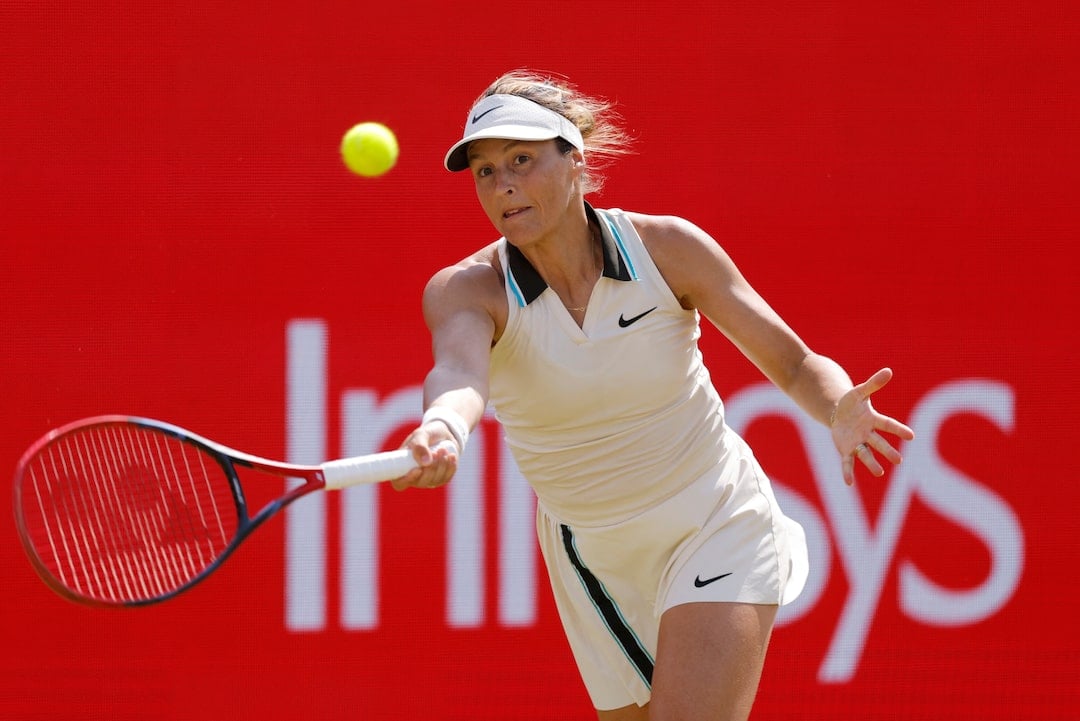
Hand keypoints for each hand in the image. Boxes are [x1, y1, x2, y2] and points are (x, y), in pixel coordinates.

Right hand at [389, 427, 458, 490]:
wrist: (443, 434)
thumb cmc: (428, 434)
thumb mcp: (421, 435)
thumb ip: (420, 446)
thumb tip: (425, 463)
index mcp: (402, 466)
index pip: (399, 483)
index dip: (407, 480)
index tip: (418, 469)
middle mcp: (414, 476)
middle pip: (420, 482)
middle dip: (431, 468)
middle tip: (436, 452)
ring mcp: (427, 479)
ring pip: (434, 481)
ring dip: (441, 465)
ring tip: (444, 450)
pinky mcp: (441, 478)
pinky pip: (446, 478)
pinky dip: (450, 467)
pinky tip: (452, 456)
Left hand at [832, 368, 915, 485]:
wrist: (838, 413)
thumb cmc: (851, 403)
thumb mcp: (859, 392)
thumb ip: (873, 384)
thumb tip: (888, 371)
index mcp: (873, 420)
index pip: (888, 425)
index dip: (899, 430)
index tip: (911, 436)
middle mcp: (868, 434)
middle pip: (879, 443)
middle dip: (888, 451)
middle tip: (899, 461)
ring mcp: (857, 443)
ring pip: (866, 454)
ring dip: (872, 464)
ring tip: (879, 473)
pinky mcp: (846, 449)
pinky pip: (847, 462)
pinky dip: (848, 472)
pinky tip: (849, 483)